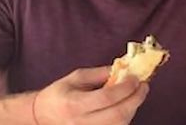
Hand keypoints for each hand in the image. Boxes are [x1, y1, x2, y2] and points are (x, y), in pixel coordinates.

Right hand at [33, 66, 148, 124]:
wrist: (41, 116)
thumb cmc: (60, 94)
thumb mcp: (77, 77)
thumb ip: (101, 73)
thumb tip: (126, 68)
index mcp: (74, 104)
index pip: (107, 97)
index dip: (126, 87)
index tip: (136, 78)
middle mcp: (80, 123)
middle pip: (118, 115)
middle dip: (136, 99)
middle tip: (144, 86)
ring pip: (120, 124)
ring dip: (133, 108)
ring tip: (135, 94)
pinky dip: (126, 117)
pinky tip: (126, 106)